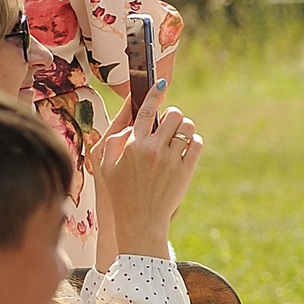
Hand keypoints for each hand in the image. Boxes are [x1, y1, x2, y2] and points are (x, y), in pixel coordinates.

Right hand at [92, 88, 200, 261]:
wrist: (140, 221)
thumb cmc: (119, 195)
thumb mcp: (105, 168)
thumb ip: (113, 143)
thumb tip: (129, 126)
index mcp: (132, 146)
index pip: (145, 111)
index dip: (154, 93)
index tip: (161, 82)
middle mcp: (153, 150)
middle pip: (173, 115)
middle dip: (174, 114)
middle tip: (170, 121)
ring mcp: (172, 160)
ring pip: (188, 128)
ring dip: (185, 127)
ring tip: (179, 134)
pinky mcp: (186, 170)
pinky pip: (198, 144)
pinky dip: (195, 141)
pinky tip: (187, 147)